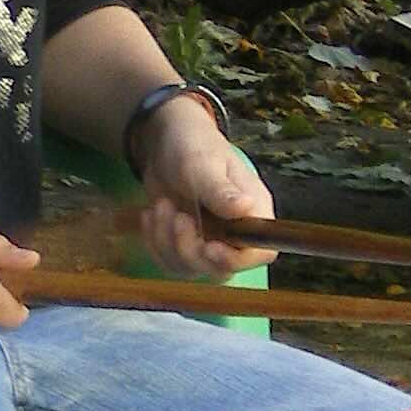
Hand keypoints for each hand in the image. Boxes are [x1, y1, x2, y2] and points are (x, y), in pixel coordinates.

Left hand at [133, 101, 272, 276]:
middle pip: (221, 270)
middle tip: (175, 216)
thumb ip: (220, 190)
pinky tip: (151, 213)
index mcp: (253, 211)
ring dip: (166, 243)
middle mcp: (235, 231)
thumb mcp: (202, 165)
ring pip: (191, 268)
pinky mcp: (185, 242)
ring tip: (160, 206)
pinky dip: (154, 242)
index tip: (208, 246)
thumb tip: (246, 207)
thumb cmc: (191, 144)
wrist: (164, 141)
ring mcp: (210, 238)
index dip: (236, 259)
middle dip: (190, 249)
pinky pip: (169, 261)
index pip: (260, 252)